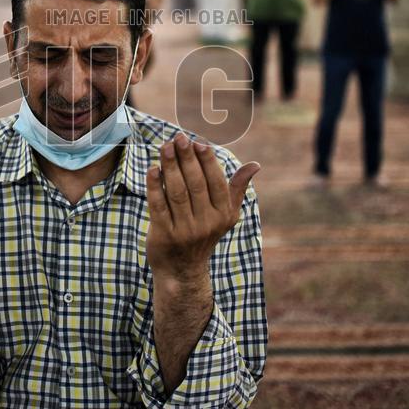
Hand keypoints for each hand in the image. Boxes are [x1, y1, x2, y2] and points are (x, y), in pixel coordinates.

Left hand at [145, 132, 260, 281]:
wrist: (183, 271)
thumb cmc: (204, 233)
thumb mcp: (225, 215)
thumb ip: (237, 188)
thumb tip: (256, 165)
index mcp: (223, 215)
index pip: (216, 183)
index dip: (207, 162)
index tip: (199, 142)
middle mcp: (207, 223)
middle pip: (196, 184)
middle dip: (187, 159)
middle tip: (179, 138)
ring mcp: (185, 231)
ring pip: (177, 192)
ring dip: (170, 167)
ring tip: (165, 147)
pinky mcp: (164, 235)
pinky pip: (159, 206)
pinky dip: (155, 187)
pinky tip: (153, 169)